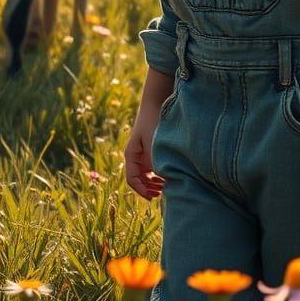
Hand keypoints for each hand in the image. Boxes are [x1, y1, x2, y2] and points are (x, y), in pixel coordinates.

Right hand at [124, 68, 173, 199]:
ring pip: (146, 177)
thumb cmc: (153, 123)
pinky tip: (168, 178)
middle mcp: (136, 157)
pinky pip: (153, 170)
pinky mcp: (152, 151)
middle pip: (139, 180)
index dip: (141, 191)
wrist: (156, 103)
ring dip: (154, 184)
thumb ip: (156, 162)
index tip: (152, 196)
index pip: (132, 179)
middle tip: (160, 194)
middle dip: (148, 189)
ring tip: (165, 188)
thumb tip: (161, 179)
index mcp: (131, 155)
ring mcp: (144, 154)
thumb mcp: (154, 144)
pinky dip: (159, 176)